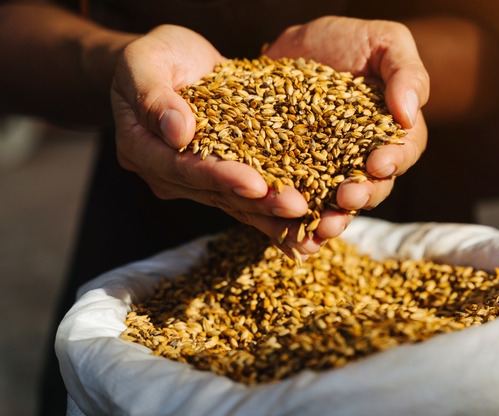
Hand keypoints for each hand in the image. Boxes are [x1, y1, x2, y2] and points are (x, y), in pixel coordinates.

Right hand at [111, 25, 313, 255]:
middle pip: (218, 194)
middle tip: (297, 209)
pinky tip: (310, 231)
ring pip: (240, 204)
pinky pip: (254, 198)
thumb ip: (153, 95)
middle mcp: (169, 174)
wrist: (171, 62)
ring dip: (276, 218)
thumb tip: (177, 131)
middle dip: (260, 203)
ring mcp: (198, 180)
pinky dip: (280, 215)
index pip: (184, 168)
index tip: (256, 184)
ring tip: (311, 231)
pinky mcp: (226, 176)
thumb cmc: (155, 56)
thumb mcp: (143, 61)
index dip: (221, 177)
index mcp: (143, 150)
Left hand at [265, 16, 429, 235]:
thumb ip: (407, 74)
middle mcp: (365, 158)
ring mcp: (331, 170)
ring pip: (338, 203)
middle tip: (347, 198)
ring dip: (333, 218)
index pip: (403, 152)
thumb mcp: (385, 42)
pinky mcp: (296, 174)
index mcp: (393, 132)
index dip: (393, 161)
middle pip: (373, 186)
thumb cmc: (349, 40)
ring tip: (321, 227)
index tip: (378, 163)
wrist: (293, 46)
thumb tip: (409, 116)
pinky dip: (297, 218)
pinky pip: (300, 200)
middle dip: (362, 196)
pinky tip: (289, 229)